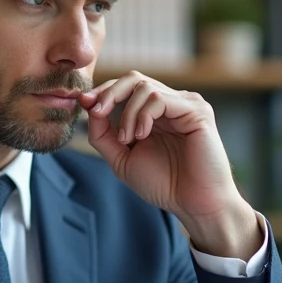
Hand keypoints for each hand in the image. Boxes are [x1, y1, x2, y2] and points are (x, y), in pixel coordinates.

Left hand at [79, 72, 259, 258]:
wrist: (193, 204)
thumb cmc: (164, 184)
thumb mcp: (122, 158)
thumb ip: (103, 134)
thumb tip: (88, 107)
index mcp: (155, 114)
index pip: (126, 88)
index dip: (103, 92)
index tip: (84, 103)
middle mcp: (171, 104)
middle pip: (134, 78)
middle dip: (109, 92)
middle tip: (96, 111)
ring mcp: (185, 104)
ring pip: (144, 87)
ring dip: (127, 113)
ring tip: (128, 140)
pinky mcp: (197, 110)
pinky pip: (160, 99)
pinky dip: (143, 115)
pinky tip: (142, 135)